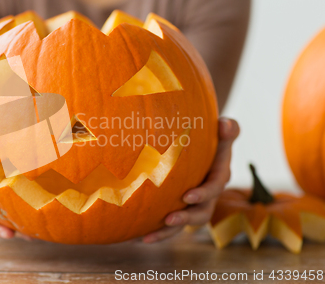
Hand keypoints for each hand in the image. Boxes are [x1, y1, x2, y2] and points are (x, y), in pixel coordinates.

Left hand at [142, 117, 239, 242]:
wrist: (200, 146)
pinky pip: (168, 225)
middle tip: (169, 219)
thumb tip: (224, 125)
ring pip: (183, 224)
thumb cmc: (212, 137)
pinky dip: (153, 231)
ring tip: (147, 237)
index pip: (214, 188)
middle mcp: (207, 196)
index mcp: (218, 178)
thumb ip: (228, 129)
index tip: (188, 196)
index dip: (203, 194)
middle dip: (186, 219)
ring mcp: (192, 205)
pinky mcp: (179, 208)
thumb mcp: (223, 131)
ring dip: (166, 232)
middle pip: (200, 214)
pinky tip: (135, 237)